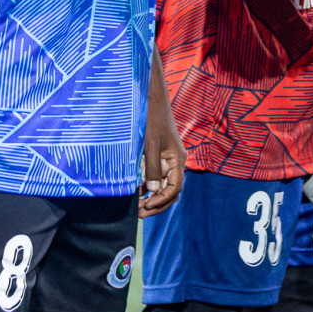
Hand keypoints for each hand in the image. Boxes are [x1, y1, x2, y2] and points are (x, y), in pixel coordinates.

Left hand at [140, 54, 185, 217]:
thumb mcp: (149, 144)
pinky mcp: (158, 155)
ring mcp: (167, 159)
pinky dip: (147, 186)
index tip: (145, 207)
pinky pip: (156, 176)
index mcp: (177, 159)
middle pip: (170, 190)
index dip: (161, 200)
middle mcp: (175, 162)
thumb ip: (151, 168)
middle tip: (139, 213)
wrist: (150, 98)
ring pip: (163, 185)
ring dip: (152, 197)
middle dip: (157, 204)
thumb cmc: (151, 119)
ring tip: (136, 206)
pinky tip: (135, 192)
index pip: (174, 188)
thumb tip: (152, 190)